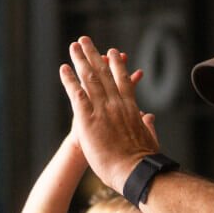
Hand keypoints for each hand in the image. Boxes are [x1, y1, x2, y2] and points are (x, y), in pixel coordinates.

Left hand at [60, 37, 158, 191]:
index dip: (116, 65)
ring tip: (74, 46)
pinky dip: (69, 80)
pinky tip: (63, 69)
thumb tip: (150, 117)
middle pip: (103, 73)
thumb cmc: (144, 161)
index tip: (112, 52)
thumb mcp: (150, 139)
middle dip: (93, 55)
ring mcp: (102, 110)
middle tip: (85, 40)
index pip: (123, 80)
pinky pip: (76, 94)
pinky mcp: (88, 120)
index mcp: (131, 108)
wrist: (135, 171)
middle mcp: (117, 104)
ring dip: (80, 60)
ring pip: (90, 78)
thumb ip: (148, 125)